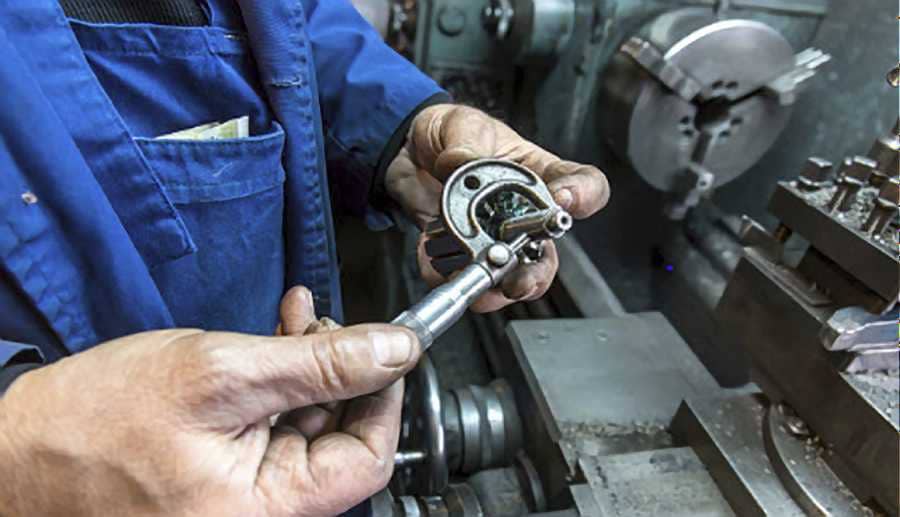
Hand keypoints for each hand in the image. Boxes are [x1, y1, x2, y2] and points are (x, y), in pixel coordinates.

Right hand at [0, 287, 420, 516]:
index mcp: (268, 508)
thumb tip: (394, 351)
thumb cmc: (95, 423)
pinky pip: (270, 423)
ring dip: (310, 362)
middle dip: (340, 369)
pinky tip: (276, 333)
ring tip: (296, 317)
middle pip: (337, 438)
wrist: (16, 447)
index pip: (366, 458)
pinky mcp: (222, 469)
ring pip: (305, 422)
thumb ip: (319, 365)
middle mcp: (262, 510)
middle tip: (325, 323)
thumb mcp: (223, 374)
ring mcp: (242, 491)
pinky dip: (279, 375)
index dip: (382, 395)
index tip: (382, 348)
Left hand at [386, 104, 609, 311]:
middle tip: (518, 279)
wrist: (408, 149)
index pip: (583, 185)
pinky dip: (446, 274)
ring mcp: (494, 238)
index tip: (563, 201)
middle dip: (535, 274)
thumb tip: (460, 163)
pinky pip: (460, 276)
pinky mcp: (461, 252)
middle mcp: (524, 214)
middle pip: (548, 254)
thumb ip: (464, 145)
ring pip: (510, 277)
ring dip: (494, 287)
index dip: (583, 196)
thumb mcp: (460, 125)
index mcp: (538, 174)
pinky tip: (435, 262)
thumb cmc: (451, 133)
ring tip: (478, 285)